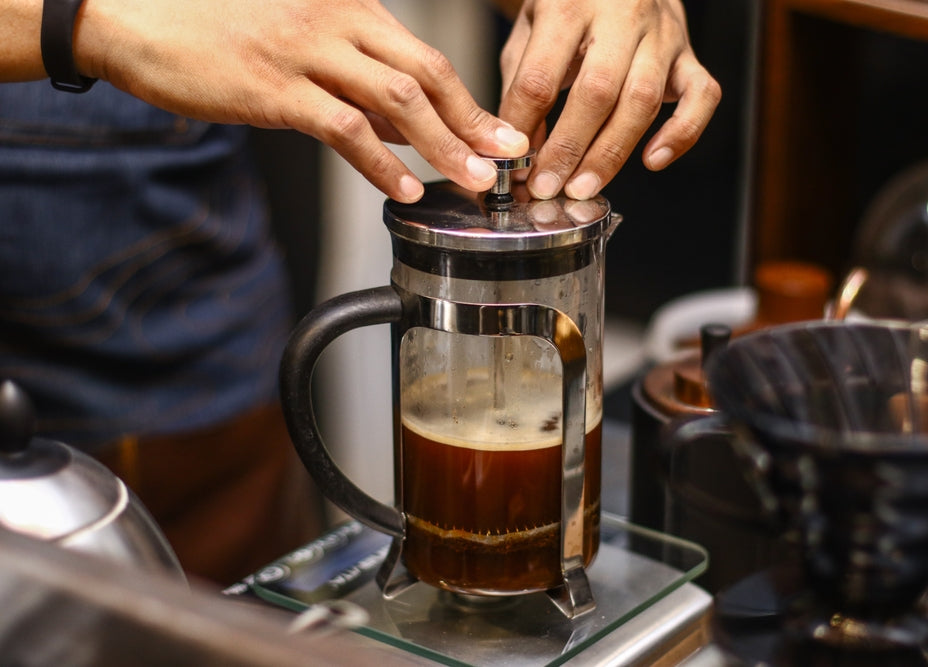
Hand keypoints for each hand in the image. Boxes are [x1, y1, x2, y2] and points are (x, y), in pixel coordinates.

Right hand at [74, 0, 528, 201]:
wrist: (140, 19)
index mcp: (348, 7)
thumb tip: (403, 128)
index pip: (424, 55)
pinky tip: (405, 188)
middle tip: (507, 160)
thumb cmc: (221, 32)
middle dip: (473, 120)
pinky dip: (380, 161)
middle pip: (425, 71)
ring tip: (473, 181)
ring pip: (395, 97)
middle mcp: (336, 19)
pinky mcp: (273, 86)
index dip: (470, 98)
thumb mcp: (301, 46)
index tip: (501, 134)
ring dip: (442, 144)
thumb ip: (355, 83)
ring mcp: (305, 49)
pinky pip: (342, 126)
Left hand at [498, 0, 719, 198]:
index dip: (524, 127)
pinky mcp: (688, 53)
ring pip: (643, 100)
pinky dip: (682, 133)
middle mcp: (620, 15)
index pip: (541, 77)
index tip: (515, 163)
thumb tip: (519, 148)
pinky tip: (654, 160)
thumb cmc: (573, 5)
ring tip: (584, 186)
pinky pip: (701, 96)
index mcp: (568, 5)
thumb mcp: (531, 30)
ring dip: (611, 154)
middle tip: (549, 186)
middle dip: (569, 148)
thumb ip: (521, 86)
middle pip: (597, 92)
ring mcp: (661, 34)